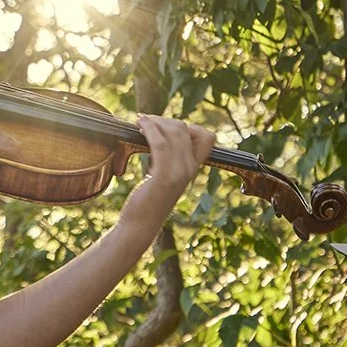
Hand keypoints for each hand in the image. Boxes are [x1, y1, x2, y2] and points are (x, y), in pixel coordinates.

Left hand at [122, 114, 215, 232]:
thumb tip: (158, 139)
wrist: (140, 226)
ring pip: (172, 132)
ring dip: (154, 121)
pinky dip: (149, 128)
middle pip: (185, 129)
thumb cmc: (146, 203)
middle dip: (164, 120)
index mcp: (192, 169)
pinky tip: (139, 124)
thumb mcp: (163, 179)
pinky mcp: (163, 176)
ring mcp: (179, 172)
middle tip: (147, 121)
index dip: (190, 126)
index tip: (168, 127)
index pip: (207, 138)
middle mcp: (190, 169)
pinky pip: (158, 142)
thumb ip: (167, 162)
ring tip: (140, 120)